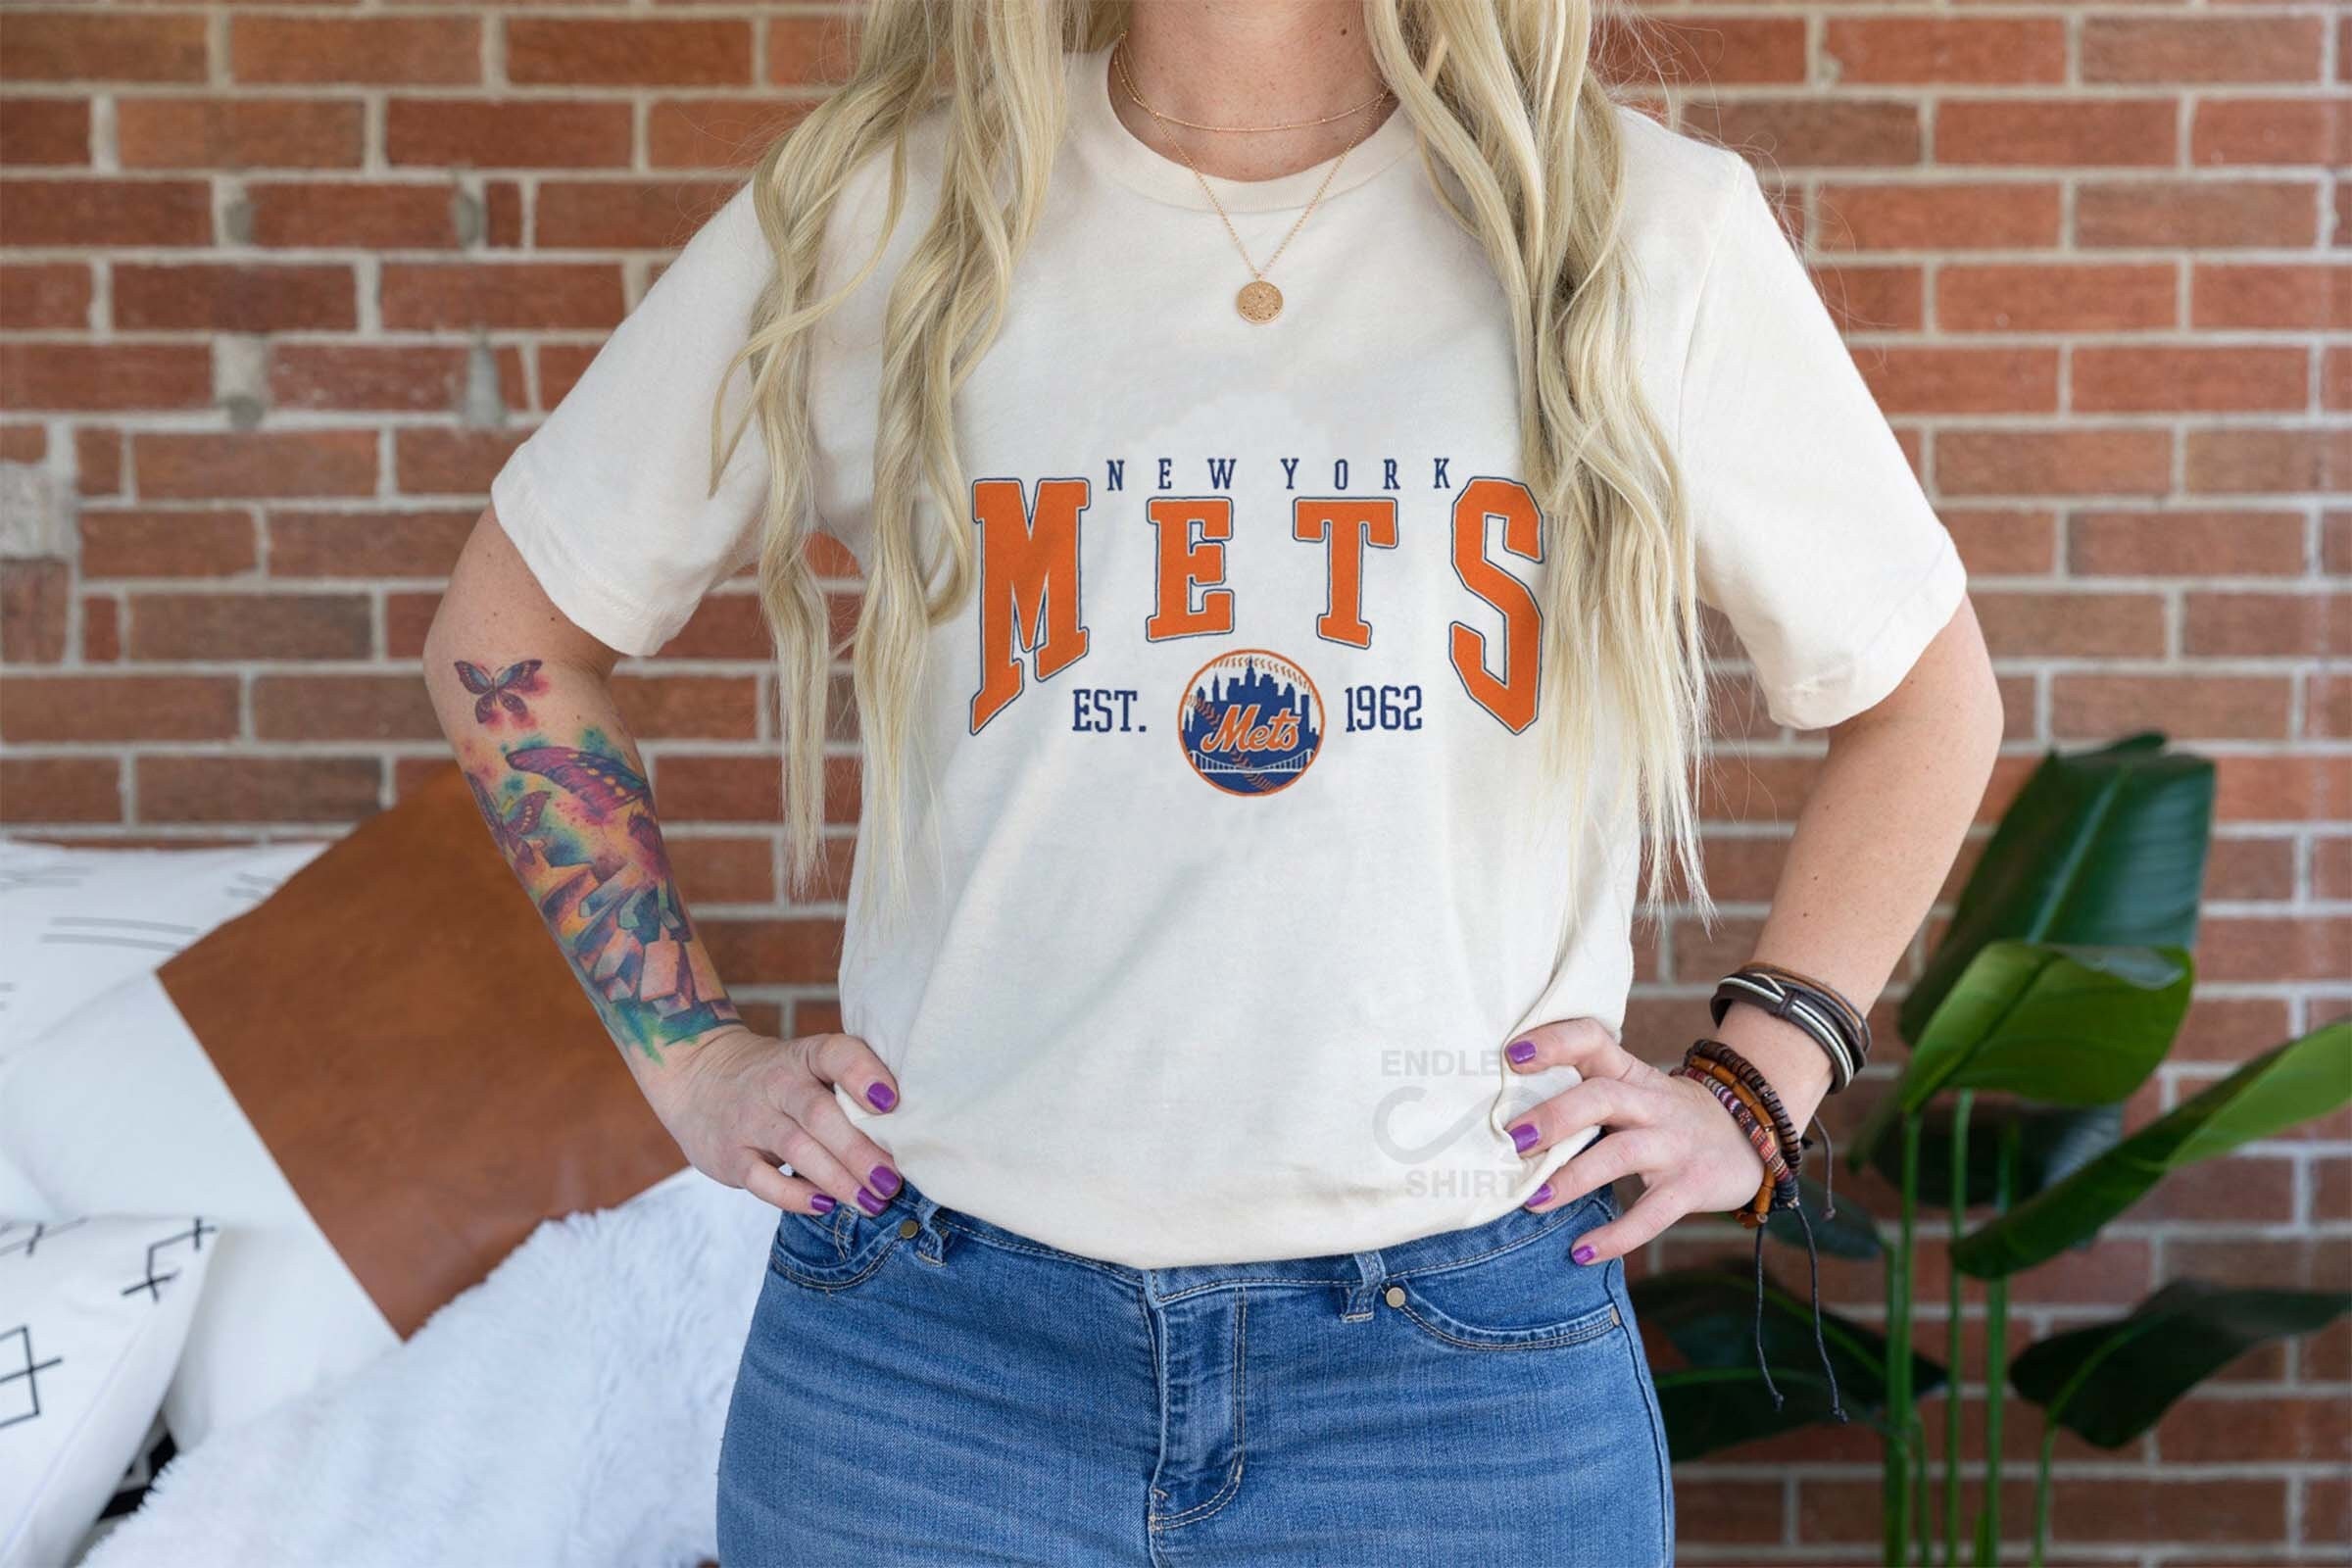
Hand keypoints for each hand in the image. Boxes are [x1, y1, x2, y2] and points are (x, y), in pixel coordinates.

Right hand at [645, 1026, 901, 1217]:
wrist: (698, 1077)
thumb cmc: (779, 1080)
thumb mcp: (808, 1066)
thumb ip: (849, 1089)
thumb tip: (911, 1134)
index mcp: (805, 1056)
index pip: (835, 1054)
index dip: (863, 1074)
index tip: (892, 1102)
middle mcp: (777, 1084)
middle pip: (820, 1114)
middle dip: (860, 1150)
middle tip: (892, 1180)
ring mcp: (750, 1119)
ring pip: (796, 1149)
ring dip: (838, 1178)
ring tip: (872, 1201)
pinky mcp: (731, 1155)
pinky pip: (762, 1179)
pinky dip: (794, 1196)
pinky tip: (825, 1205)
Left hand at [1503, 1017, 1765, 1264]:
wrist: (1752, 1135)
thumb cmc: (1666, 1115)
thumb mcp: (1634, 1090)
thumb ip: (1584, 1094)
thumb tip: (1505, 1117)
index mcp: (1630, 1073)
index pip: (1593, 1039)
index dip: (1555, 1041)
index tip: (1513, 1054)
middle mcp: (1652, 1103)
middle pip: (1602, 1097)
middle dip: (1555, 1116)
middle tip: (1513, 1140)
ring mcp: (1674, 1144)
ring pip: (1622, 1154)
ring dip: (1574, 1177)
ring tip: (1533, 1201)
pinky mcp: (1691, 1187)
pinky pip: (1652, 1215)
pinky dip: (1616, 1236)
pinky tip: (1581, 1252)